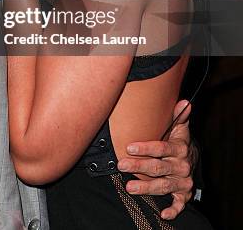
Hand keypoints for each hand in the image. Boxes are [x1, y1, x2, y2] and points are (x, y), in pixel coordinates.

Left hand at [117, 100, 192, 219]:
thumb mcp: (179, 127)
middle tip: (122, 165)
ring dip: (147, 188)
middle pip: (158, 167)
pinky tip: (163, 213)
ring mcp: (182, 181)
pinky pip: (179, 204)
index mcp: (180, 148)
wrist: (192, 159)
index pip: (161, 148)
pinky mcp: (184, 194)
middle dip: (139, 167)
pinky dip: (173, 210)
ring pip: (163, 186)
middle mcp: (181, 166)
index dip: (146, 148)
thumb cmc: (178, 140)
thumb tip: (184, 102)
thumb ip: (178, 116)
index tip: (130, 147)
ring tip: (129, 187)